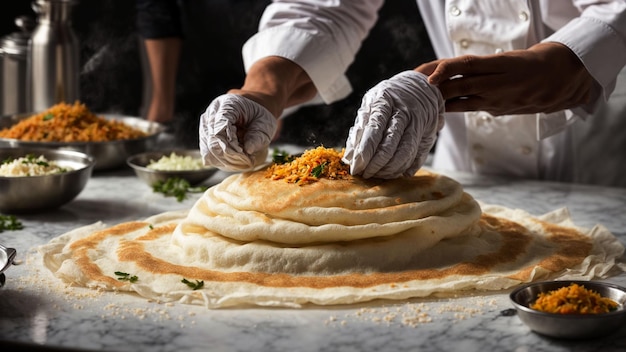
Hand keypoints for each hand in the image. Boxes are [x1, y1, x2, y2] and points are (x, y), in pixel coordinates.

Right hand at [199, 94, 277, 171]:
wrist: (251, 112)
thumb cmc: (259, 117)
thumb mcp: (266, 123)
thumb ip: (258, 136)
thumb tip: (248, 149)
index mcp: (226, 104)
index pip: (221, 126)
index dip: (230, 142)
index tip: (243, 152)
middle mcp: (212, 114)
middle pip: (212, 140)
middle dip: (229, 155)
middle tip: (246, 160)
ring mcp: (206, 126)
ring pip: (208, 150)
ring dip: (225, 160)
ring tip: (242, 160)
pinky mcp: (205, 138)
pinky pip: (208, 156)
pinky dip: (221, 162)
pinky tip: (234, 162)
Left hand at [343, 71, 443, 178]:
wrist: (422, 86)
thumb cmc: (388, 99)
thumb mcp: (371, 105)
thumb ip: (360, 129)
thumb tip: (349, 157)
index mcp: (385, 100)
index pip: (374, 130)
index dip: (364, 152)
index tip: (356, 168)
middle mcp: (404, 110)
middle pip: (390, 144)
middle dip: (376, 165)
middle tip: (365, 175)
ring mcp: (419, 122)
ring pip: (406, 152)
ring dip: (390, 169)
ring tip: (377, 175)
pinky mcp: (430, 133)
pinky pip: (419, 156)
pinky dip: (406, 168)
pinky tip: (395, 173)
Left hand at [418, 42, 593, 114]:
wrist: (559, 78)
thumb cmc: (529, 64)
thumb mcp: (505, 59)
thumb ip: (478, 67)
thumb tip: (446, 75)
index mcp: (499, 64)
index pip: (466, 65)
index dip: (445, 70)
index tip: (429, 75)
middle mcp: (496, 82)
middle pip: (460, 84)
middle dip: (436, 88)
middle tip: (415, 90)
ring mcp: (497, 98)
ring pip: (463, 100)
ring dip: (441, 101)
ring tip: (421, 102)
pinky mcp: (498, 109)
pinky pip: (471, 108)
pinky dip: (454, 108)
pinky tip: (439, 110)